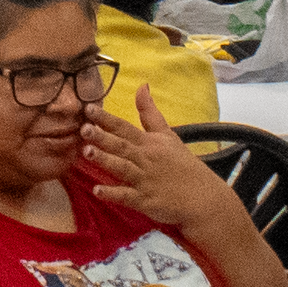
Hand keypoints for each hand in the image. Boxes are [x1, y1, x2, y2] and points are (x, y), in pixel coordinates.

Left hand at [81, 85, 237, 230]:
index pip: (125, 127)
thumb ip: (150, 113)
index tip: (88, 108)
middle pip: (122, 146)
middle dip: (103, 137)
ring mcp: (146, 180)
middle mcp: (146, 159)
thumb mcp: (168, 135)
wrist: (203, 196)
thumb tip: (141, 85)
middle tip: (84, 129)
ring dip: (106, 160)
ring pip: (123, 168)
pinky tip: (98, 190)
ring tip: (87, 152)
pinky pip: (128, 196)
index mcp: (149, 143)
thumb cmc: (182, 164)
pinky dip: (114, 193)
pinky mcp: (146, 201)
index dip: (106, 119)